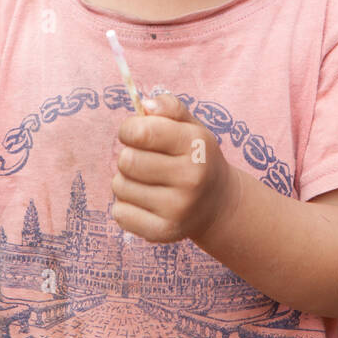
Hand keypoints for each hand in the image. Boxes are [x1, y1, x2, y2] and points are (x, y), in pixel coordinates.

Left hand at [110, 91, 234, 243]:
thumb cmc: (195, 156)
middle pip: (127, 160)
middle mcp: (191, 178)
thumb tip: (145, 105)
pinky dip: (125, 206)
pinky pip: (120, 213)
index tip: (135, 133)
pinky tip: (146, 202)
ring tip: (147, 182)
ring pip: (120, 186)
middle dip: (128, 156)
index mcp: (197, 145)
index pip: (141, 132)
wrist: (218, 204)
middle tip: (144, 161)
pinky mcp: (164, 232)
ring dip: (126, 181)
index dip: (129, 129)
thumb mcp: (191, 126)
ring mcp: (178, 208)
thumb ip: (169, 107)